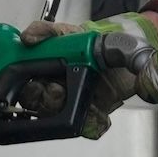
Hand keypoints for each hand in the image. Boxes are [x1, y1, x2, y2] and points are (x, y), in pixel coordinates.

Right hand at [28, 14, 157, 136]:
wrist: (131, 50)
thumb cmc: (99, 42)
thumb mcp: (69, 31)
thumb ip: (46, 30)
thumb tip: (26, 38)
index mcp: (48, 72)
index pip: (28, 88)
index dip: (28, 90)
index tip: (35, 85)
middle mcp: (60, 88)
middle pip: (41, 106)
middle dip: (45, 101)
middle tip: (57, 90)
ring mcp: (77, 101)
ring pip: (62, 118)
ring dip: (66, 112)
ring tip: (74, 96)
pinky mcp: (95, 112)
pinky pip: (88, 125)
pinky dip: (93, 123)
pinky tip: (98, 112)